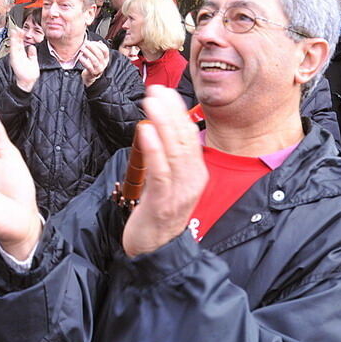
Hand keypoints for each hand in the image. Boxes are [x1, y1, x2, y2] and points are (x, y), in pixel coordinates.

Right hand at [9, 33, 39, 91]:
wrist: (27, 81)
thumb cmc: (29, 73)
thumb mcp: (33, 60)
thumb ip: (32, 53)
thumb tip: (32, 47)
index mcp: (22, 55)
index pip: (21, 44)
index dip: (21, 37)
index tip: (22, 31)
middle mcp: (18, 55)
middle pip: (17, 43)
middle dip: (17, 35)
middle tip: (17, 28)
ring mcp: (16, 57)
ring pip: (14, 45)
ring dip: (14, 38)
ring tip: (14, 30)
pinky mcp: (15, 59)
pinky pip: (13, 50)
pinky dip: (13, 44)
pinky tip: (13, 38)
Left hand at [79, 41, 110, 86]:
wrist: (91, 76)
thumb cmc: (94, 65)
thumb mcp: (99, 57)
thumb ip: (99, 49)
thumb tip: (99, 41)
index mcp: (106, 58)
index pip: (105, 50)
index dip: (98, 45)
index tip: (92, 42)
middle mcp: (103, 63)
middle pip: (99, 54)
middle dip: (92, 47)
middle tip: (85, 43)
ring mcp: (98, 68)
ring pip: (94, 60)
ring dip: (87, 53)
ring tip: (82, 49)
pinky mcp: (93, 72)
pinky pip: (88, 66)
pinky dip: (84, 61)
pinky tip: (80, 57)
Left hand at [122, 86, 207, 257]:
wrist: (155, 251)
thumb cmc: (158, 213)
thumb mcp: (168, 182)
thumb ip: (167, 158)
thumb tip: (158, 128)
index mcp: (196, 173)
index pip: (190, 136)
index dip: (178, 112)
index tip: (166, 92)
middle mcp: (193, 180)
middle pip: (183, 139)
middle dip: (170, 112)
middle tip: (155, 90)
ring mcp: (180, 193)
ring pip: (174, 151)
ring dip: (161, 123)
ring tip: (150, 102)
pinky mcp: (163, 204)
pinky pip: (160, 172)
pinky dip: (154, 149)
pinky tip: (144, 131)